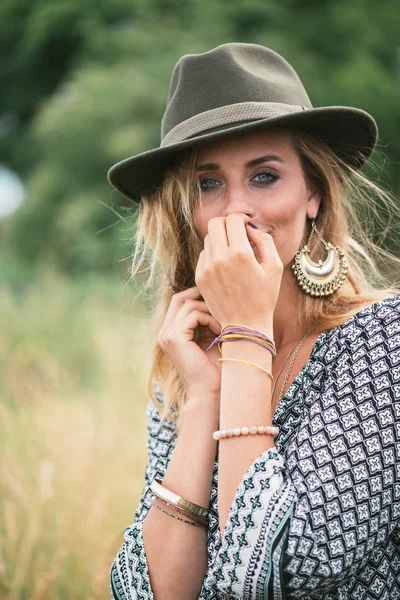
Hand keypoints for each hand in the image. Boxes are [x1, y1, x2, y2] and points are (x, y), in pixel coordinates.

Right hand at [157, 286, 221, 398]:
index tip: (217, 299)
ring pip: (188, 305)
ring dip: (209, 310)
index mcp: (169, 333)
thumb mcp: (208, 339)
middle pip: (179, 298)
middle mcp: (164, 333)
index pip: (178, 302)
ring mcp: (167, 335)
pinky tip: (220, 331)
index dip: (196, 296)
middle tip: (221, 300)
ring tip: (223, 324)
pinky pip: (194, 315)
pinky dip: (210, 319)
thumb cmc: (213, 369)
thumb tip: (214, 298)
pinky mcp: (175, 338)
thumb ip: (205, 321)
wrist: (208, 392)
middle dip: (200, 295)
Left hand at [195, 214, 282, 331]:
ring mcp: (207, 267)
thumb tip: (250, 228)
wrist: (245, 325)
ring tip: (232, 251)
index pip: (233, 219)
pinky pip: (203, 254)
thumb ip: (264, 241)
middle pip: (215, 223)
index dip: (241, 218)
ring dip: (220, 238)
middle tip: (237, 233)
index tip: (246, 226)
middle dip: (227, 224)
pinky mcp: (199, 276)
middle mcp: (220, 258)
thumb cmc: (264, 297)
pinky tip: (224, 265)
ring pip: (208, 238)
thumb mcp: (274, 267)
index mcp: (240, 254)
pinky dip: (213, 253)